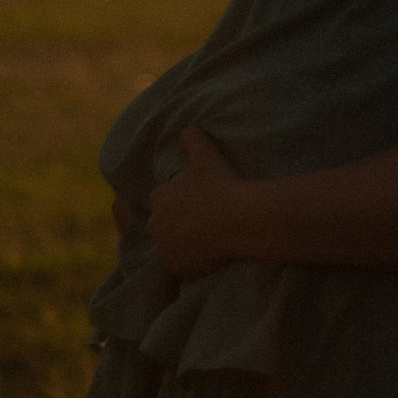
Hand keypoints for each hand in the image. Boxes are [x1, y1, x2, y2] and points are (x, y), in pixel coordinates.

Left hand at [145, 123, 250, 277]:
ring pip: (169, 247)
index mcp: (160, 196)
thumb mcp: (207, 156)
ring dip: (182, 244)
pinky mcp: (176, 266)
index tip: (194, 204)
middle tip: (202, 223)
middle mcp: (156, 223)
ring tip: (205, 242)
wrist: (242, 218)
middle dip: (176, 224)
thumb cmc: (224, 184)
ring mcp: (165, 247)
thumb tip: (185, 130)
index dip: (177, 202)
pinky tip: (208, 257)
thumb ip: (192, 140)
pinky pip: (180, 267)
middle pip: (162, 226)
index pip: (160, 200)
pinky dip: (190, 264)